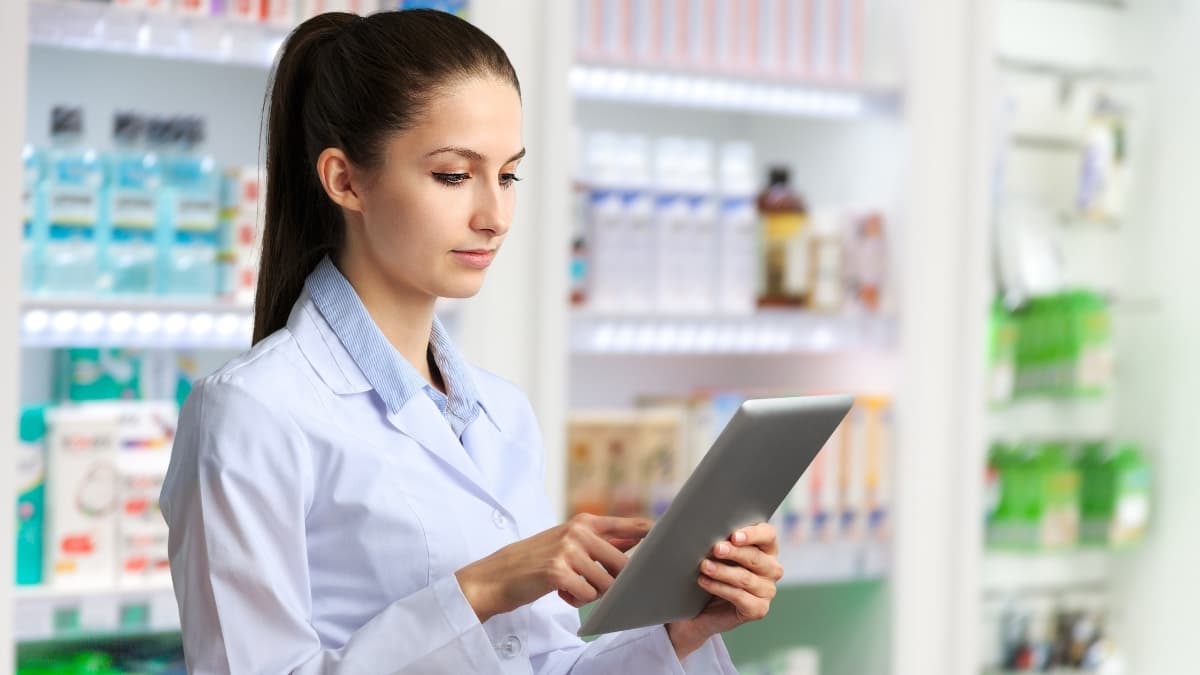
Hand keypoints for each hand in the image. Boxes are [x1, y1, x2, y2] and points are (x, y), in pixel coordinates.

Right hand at [455, 513, 652, 622]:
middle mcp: (578, 531)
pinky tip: (560, 592)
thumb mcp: (569, 543)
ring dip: (590, 592)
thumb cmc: (538, 561)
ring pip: (606, 584)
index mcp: (585, 522)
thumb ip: (603, 542)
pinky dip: (576, 600)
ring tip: (568, 586)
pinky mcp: (559, 571)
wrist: (497, 575)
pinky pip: (587, 595)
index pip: (631, 526)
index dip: (653, 535)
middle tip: (588, 582)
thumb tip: (639, 540)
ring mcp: (568, 550)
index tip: (673, 538)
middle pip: (623, 565)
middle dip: (613, 582)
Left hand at [665, 522, 782, 659]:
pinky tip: (705, 581)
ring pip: (745, 578)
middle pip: (756, 557)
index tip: (734, 536)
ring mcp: (767, 590)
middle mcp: (771, 568)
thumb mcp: (716, 551)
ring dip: (723, 571)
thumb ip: (720, 538)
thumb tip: (706, 526)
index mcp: (766, 547)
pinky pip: (740, 596)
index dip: (753, 534)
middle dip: (734, 552)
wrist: (700, 607)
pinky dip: (720, 588)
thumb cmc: (711, 569)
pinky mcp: (759, 609)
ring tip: (704, 566)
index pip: (767, 534)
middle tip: (715, 548)